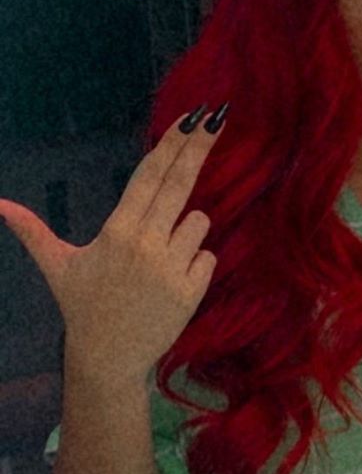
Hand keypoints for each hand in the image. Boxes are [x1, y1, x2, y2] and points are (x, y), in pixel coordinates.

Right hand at [0, 107, 224, 387]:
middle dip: (199, 148)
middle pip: (180, 184)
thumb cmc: (82, 306)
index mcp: (116, 232)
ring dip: (186, 229)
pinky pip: (209, 256)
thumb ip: (32, 230)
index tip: (192, 118)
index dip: (171, 145)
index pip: (148, 177)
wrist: (109, 358)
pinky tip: (171, 280)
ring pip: (199, 221)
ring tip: (159, 256)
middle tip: (217, 115)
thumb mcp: (56, 265)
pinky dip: (196, 262)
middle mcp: (145, 245)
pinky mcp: (193, 291)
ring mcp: (172, 268)